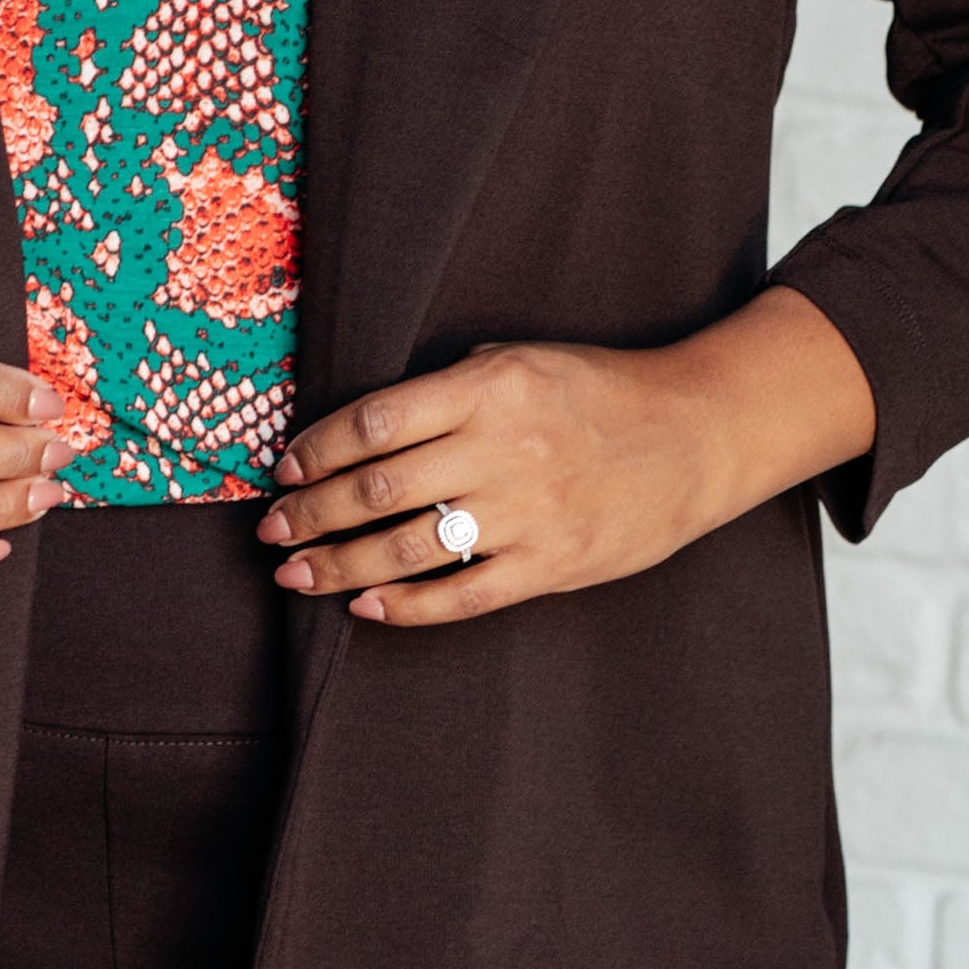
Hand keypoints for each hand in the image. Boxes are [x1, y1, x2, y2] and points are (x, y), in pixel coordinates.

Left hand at [258, 290, 875, 625]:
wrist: (697, 433)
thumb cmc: (600, 393)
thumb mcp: (522, 362)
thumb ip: (448, 390)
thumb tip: (358, 432)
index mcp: (490, 388)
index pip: (375, 421)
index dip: (317, 450)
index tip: (285, 470)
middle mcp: (504, 450)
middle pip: (377, 488)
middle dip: (310, 514)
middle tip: (271, 531)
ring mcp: (529, 513)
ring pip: (407, 548)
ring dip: (339, 564)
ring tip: (296, 574)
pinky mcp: (553, 565)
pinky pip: (463, 596)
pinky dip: (406, 606)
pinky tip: (365, 607)